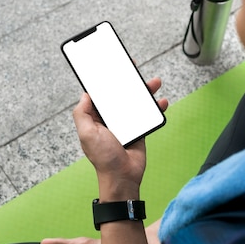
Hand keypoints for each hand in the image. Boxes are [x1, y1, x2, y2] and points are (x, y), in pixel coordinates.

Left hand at [73, 77, 167, 200]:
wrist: (123, 176)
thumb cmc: (104, 157)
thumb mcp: (87, 133)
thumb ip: (82, 113)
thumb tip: (85, 94)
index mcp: (95, 117)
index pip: (100, 95)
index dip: (105, 81)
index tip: (111, 67)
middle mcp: (110, 118)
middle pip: (120, 94)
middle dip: (128, 81)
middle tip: (134, 69)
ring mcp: (126, 123)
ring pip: (135, 102)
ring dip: (145, 91)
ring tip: (154, 83)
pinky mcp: (139, 129)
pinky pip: (148, 115)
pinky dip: (155, 108)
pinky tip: (161, 102)